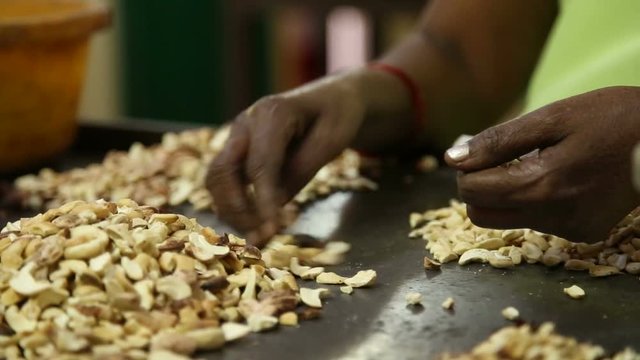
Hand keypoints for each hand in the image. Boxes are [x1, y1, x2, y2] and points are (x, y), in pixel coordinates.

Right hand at [206, 73, 368, 244]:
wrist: (333, 98)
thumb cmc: (338, 115)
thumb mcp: (332, 140)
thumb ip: (302, 169)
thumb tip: (274, 206)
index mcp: (271, 113)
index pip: (259, 164)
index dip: (264, 201)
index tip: (274, 229)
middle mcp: (245, 124)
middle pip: (223, 171)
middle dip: (238, 209)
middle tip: (263, 236)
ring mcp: (238, 138)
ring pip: (217, 180)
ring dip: (232, 212)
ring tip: (259, 236)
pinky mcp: (239, 153)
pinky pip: (226, 183)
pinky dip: (235, 207)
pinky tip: (256, 226)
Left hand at [445, 86, 639, 242]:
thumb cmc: (613, 117)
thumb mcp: (553, 118)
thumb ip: (498, 141)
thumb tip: (452, 159)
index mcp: (542, 185)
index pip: (472, 192)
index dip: (466, 170)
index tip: (480, 151)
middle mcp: (554, 217)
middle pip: (482, 215)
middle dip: (480, 187)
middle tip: (500, 159)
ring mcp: (572, 230)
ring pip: (509, 220)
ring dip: (507, 194)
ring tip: (537, 162)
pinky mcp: (585, 234)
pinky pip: (538, 223)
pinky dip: (535, 202)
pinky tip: (560, 177)